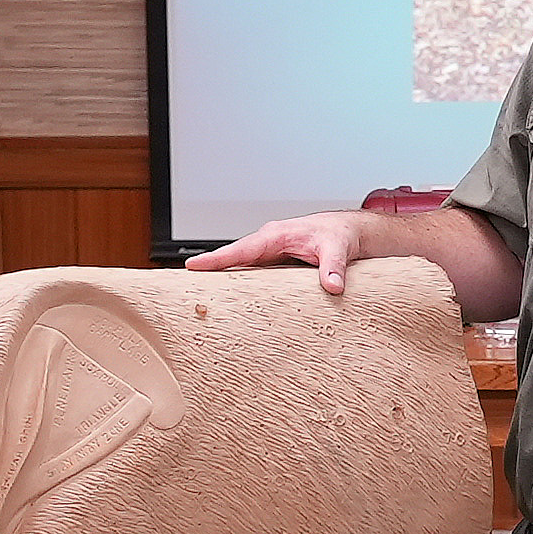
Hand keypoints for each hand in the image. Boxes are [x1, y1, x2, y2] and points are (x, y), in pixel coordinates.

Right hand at [185, 211, 367, 294]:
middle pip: (233, 259)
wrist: (348, 233)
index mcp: (276, 235)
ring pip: (241, 267)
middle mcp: (269, 244)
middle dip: (210, 270)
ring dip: (223, 279)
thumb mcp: (338, 248)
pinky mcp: (275, 265)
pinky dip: (240, 284)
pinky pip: (253, 274)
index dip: (217, 258)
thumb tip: (332, 286)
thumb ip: (334, 267)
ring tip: (201, 298)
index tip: (194, 266)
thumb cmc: (339, 234)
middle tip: (185, 287)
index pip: (242, 248)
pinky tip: (231, 300)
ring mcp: (270, 255)